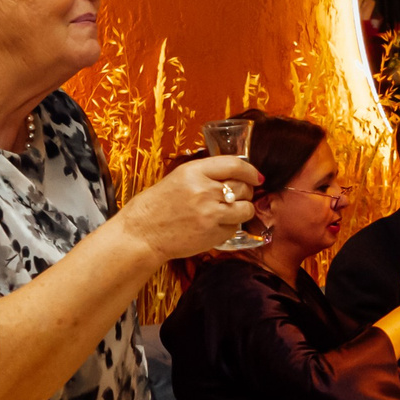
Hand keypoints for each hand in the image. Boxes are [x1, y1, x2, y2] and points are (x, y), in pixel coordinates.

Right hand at [122, 157, 261, 258]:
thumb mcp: (179, 178)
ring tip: (230, 211)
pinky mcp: (214, 234)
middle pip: (243, 187)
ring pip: (245, 209)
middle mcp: (205, 191)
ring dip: (243, 209)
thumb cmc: (158, 205)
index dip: (250, 171)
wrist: (143, 233)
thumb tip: (236, 175)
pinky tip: (215, 225)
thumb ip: (206, 174)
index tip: (256, 176)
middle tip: (238, 196)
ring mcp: (211, 214)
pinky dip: (230, 226)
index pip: (234, 165)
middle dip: (245, 191)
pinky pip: (235, 227)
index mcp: (194, 171)